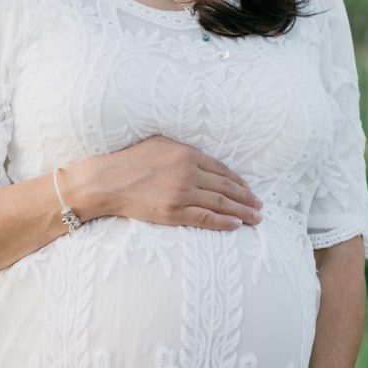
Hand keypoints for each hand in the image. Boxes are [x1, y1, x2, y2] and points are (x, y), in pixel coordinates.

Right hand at [86, 135, 262, 230]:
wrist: (107, 181)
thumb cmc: (130, 160)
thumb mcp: (160, 143)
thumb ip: (182, 148)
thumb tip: (200, 154)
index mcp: (187, 154)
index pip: (222, 169)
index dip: (239, 181)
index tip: (249, 189)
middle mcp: (189, 173)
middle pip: (226, 187)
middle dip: (247, 197)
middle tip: (260, 206)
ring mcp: (182, 193)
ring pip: (221, 203)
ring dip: (242, 211)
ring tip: (256, 218)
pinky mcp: (173, 212)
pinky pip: (205, 218)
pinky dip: (223, 222)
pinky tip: (236, 224)